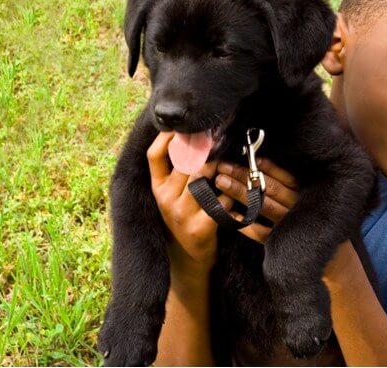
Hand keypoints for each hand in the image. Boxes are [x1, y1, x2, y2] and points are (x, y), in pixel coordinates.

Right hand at [147, 132, 234, 277]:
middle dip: (204, 149)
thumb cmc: (183, 218)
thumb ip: (175, 171)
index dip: (167, 138)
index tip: (183, 127)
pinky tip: (232, 197)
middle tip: (217, 138)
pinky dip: (228, 196)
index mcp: (157, 188)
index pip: (154, 156)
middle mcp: (165, 199)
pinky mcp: (200, 228)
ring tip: (227, 165)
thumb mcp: (170, 196)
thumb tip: (185, 137)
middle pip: (185, 163)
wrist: (187, 260)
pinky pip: (219, 201)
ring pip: (203, 179)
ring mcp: (182, 214)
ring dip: (219, 169)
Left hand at [214, 158, 298, 243]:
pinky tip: (229, 213)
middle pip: (269, 189)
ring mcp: (287, 225)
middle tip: (224, 167)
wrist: (310, 244)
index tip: (246, 156)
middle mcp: (297, 208)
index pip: (284, 176)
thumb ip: (285, 179)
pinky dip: (244, 222)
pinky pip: (259, 232)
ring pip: (263, 206)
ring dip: (241, 193)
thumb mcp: (303, 191)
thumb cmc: (303, 210)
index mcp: (304, 193)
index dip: (265, 166)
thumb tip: (259, 160)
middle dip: (245, 176)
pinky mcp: (277, 241)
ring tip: (222, 182)